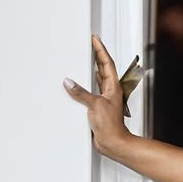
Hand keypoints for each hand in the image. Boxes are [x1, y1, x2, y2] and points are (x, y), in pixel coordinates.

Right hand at [63, 34, 140, 152]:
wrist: (113, 142)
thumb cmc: (111, 126)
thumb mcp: (95, 105)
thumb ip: (81, 93)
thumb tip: (69, 83)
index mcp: (113, 87)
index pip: (106, 63)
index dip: (100, 50)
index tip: (95, 39)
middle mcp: (110, 91)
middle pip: (103, 68)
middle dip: (97, 55)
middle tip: (90, 44)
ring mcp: (105, 98)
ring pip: (98, 78)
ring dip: (92, 68)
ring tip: (85, 57)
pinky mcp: (98, 106)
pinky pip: (91, 90)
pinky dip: (86, 83)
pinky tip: (80, 81)